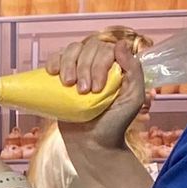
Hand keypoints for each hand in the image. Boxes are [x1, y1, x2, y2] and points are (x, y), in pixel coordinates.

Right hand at [48, 31, 146, 153]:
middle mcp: (98, 63)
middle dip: (84, 68)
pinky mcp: (62, 78)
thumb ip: (134, 70)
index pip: (106, 49)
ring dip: (68, 64)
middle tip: (83, 92)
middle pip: (88, 47)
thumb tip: (120, 44)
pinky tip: (52, 72)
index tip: (96, 89)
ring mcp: (79, 69)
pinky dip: (53, 61)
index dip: (99, 65)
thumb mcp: (133, 98)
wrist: (92, 143)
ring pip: (72, 49)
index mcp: (116, 65)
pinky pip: (56, 58)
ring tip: (68, 85)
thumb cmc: (115, 123)